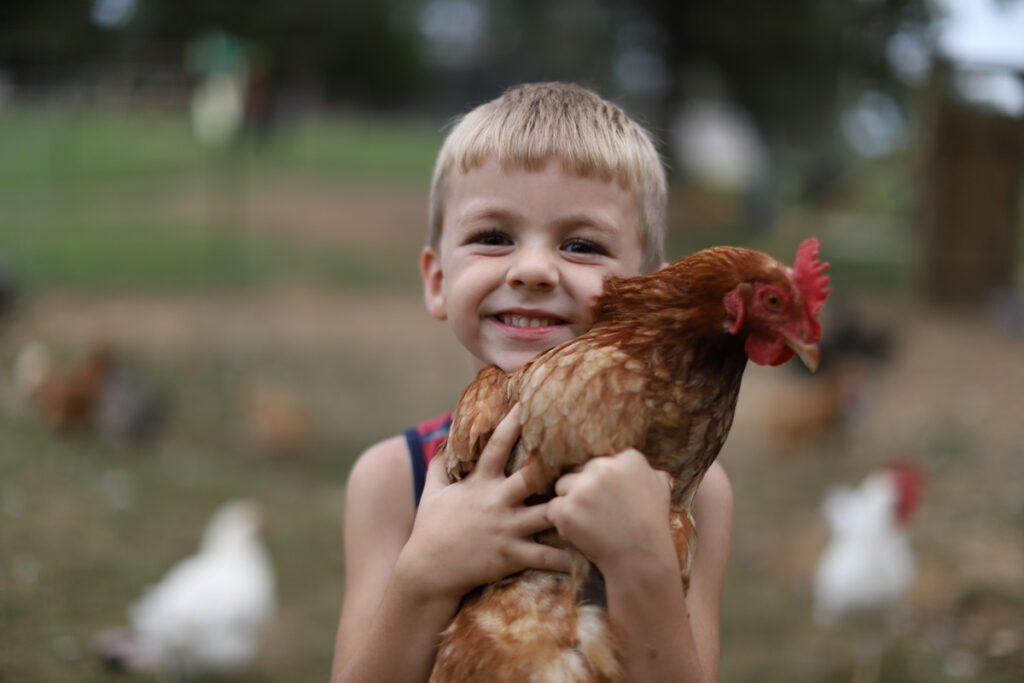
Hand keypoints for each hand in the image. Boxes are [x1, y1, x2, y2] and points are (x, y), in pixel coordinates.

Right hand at [396, 405, 572, 601]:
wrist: (427, 572)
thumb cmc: (430, 529)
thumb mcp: (432, 493)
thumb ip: (439, 465)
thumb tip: (443, 440)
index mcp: (480, 483)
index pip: (498, 446)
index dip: (513, 422)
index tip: (529, 402)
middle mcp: (497, 501)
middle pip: (532, 476)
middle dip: (556, 462)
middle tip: (584, 448)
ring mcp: (506, 528)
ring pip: (548, 515)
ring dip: (572, 507)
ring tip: (599, 502)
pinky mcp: (511, 555)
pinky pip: (545, 556)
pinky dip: (567, 556)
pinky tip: (589, 554)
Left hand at [547, 449, 674, 573]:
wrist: (641, 560)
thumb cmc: (652, 526)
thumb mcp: (661, 491)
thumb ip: (650, 472)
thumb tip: (645, 467)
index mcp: (628, 459)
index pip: (602, 462)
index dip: (604, 482)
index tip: (612, 500)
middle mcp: (603, 467)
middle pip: (580, 471)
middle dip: (585, 489)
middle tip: (599, 513)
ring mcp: (582, 489)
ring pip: (562, 487)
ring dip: (570, 502)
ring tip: (589, 522)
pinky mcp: (566, 510)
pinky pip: (553, 509)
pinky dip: (562, 521)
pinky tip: (580, 532)